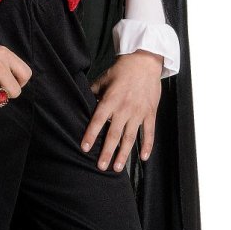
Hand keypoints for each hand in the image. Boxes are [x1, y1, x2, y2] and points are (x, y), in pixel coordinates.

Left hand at [81, 50, 162, 170]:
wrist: (144, 62)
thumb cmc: (121, 71)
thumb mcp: (103, 80)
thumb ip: (92, 94)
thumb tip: (80, 103)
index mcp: (111, 100)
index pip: (98, 121)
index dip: (91, 135)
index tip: (85, 148)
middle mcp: (125, 109)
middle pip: (114, 134)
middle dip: (107, 152)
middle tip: (101, 167)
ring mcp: (139, 112)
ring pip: (130, 137)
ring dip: (124, 154)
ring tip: (117, 168)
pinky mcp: (150, 113)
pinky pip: (149, 132)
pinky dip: (147, 145)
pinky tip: (143, 158)